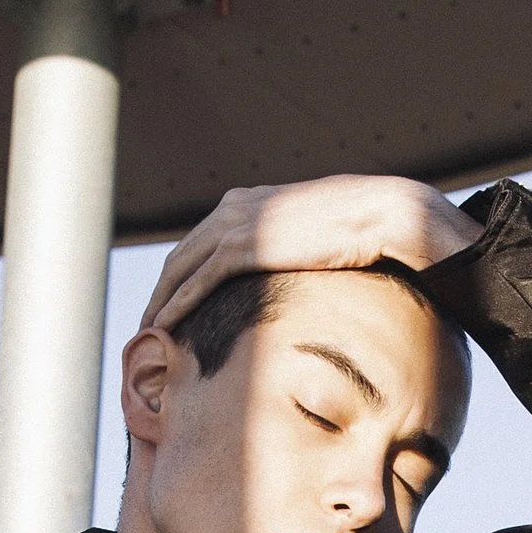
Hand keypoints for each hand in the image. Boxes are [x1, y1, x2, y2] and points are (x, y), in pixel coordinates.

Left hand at [142, 177, 475, 338]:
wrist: (383, 215)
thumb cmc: (365, 228)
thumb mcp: (320, 233)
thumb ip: (298, 247)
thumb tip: (305, 270)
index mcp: (251, 201)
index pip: (202, 241)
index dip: (183, 274)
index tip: (173, 301)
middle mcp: (236, 207)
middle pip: (182, 255)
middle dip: (162, 289)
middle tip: (149, 321)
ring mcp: (237, 225)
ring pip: (181, 269)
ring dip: (160, 301)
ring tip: (148, 331)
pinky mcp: (244, 247)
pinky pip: (197, 281)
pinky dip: (176, 304)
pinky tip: (164, 325)